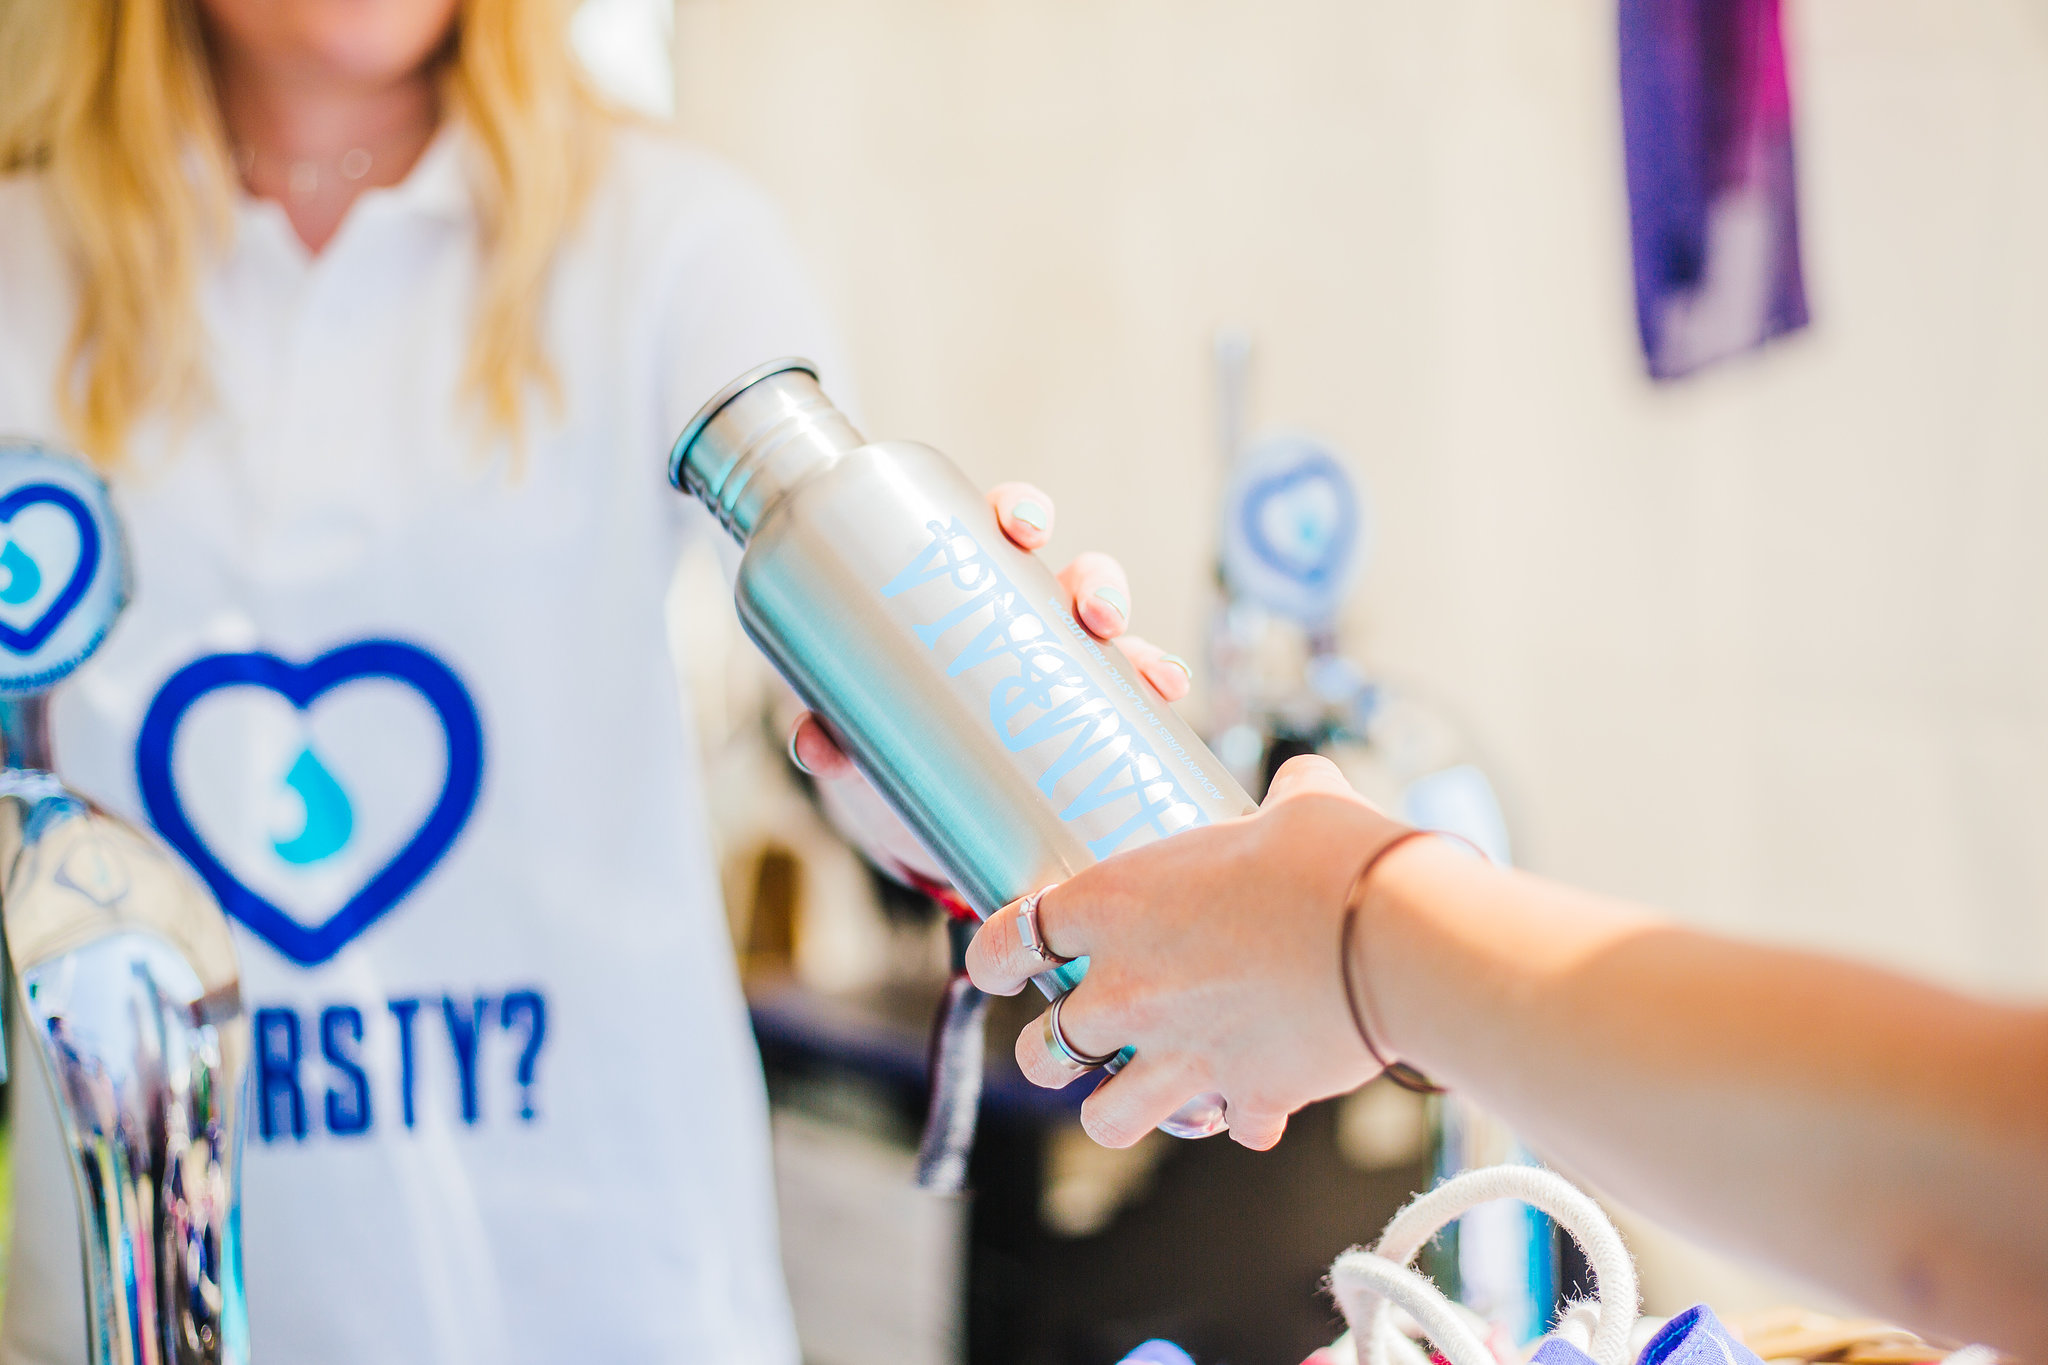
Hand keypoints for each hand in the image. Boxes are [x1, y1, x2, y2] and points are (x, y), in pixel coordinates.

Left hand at [789, 482, 1192, 777]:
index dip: (1021, 512)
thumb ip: (831, 735)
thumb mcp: (855, 735)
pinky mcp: (1083, 728)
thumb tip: (815, 746)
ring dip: (1137, 643)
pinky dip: (1155, 693)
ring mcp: (1058, 673)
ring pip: (1110, 640)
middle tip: (1093, 612)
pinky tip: (1168, 699)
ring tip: (1147, 670)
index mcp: (964, 591)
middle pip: (1070, 576)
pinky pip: (1130, 703)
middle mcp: (1021, 622)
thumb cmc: (879, 744)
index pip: (997, 528)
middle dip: (1096, 582)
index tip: (1025, 526)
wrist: (907, 820)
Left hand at [964, 755, 1389, 1150]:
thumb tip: (1303, 784)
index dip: (994, 956)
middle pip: (1040, 1052)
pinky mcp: (1244, 1097)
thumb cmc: (1331, 856)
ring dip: (1120, 1106)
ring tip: (1147, 1089)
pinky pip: (1227, 1126)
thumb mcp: (1295, 805)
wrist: (1392, 937)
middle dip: (1051, 1051)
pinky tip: (1261, 1096)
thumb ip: (1282, 797)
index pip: (1006, 942)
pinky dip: (1239, 1115)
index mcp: (1112, 908)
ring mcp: (1179, 1055)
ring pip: (1105, 1119)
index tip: (1000, 964)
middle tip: (1081, 1037)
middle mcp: (1127, 992)